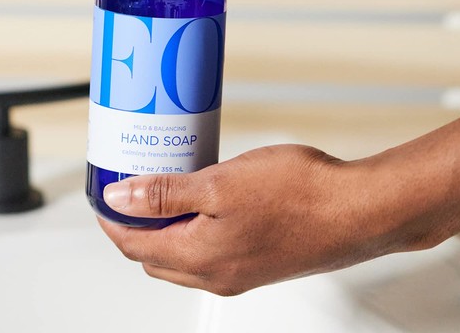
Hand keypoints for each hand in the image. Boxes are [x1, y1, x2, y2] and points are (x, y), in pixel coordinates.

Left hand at [97, 144, 401, 295]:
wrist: (356, 211)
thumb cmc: (298, 196)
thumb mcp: (219, 184)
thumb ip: (165, 194)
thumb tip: (120, 200)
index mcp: (200, 258)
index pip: (135, 246)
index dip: (112, 220)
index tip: (103, 195)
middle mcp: (217, 274)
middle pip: (155, 254)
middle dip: (135, 225)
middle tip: (130, 188)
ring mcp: (240, 271)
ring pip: (183, 253)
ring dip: (165, 226)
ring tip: (164, 188)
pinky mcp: (259, 260)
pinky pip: (210, 249)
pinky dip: (194, 228)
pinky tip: (205, 198)